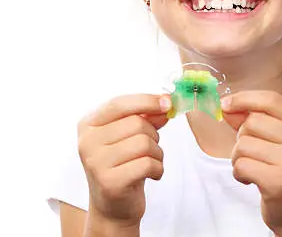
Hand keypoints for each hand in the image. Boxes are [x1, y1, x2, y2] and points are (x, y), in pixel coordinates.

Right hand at [77, 94, 170, 226]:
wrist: (114, 206)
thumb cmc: (124, 164)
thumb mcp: (131, 135)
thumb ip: (146, 116)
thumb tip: (165, 103)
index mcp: (89, 125)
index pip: (119, 104)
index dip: (147, 101)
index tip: (167, 102)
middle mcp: (87, 142)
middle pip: (137, 123)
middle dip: (153, 134)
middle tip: (149, 149)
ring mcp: (96, 163)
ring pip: (145, 143)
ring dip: (157, 153)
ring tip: (149, 163)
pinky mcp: (110, 182)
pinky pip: (148, 164)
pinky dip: (158, 169)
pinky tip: (151, 175)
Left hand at [222, 91, 281, 233]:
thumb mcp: (279, 140)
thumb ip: (256, 119)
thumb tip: (228, 106)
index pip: (271, 100)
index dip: (244, 98)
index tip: (226, 104)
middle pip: (253, 121)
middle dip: (242, 137)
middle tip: (256, 154)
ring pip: (243, 143)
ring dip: (239, 157)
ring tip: (255, 168)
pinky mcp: (279, 180)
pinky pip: (241, 165)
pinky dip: (239, 173)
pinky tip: (252, 180)